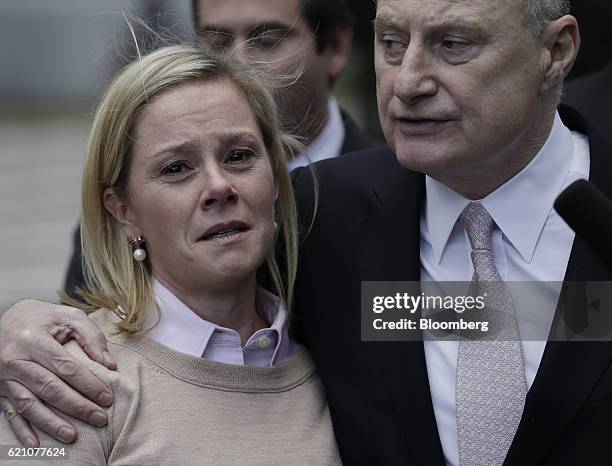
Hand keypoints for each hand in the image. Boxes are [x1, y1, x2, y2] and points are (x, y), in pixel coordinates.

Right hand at [0, 300, 116, 446]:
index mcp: (34, 339)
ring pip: (29, 405)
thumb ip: (92, 336)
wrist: (8, 318)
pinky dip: (22, 430)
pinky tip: (36, 444)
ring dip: (51, 423)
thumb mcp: (68, 317)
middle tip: (99, 418)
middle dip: (77, 406)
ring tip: (72, 436)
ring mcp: (4, 377)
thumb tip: (110, 364)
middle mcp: (15, 359)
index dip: (88, 384)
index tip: (107, 398)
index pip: (65, 367)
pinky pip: (10, 413)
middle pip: (49, 388)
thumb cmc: (43, 318)